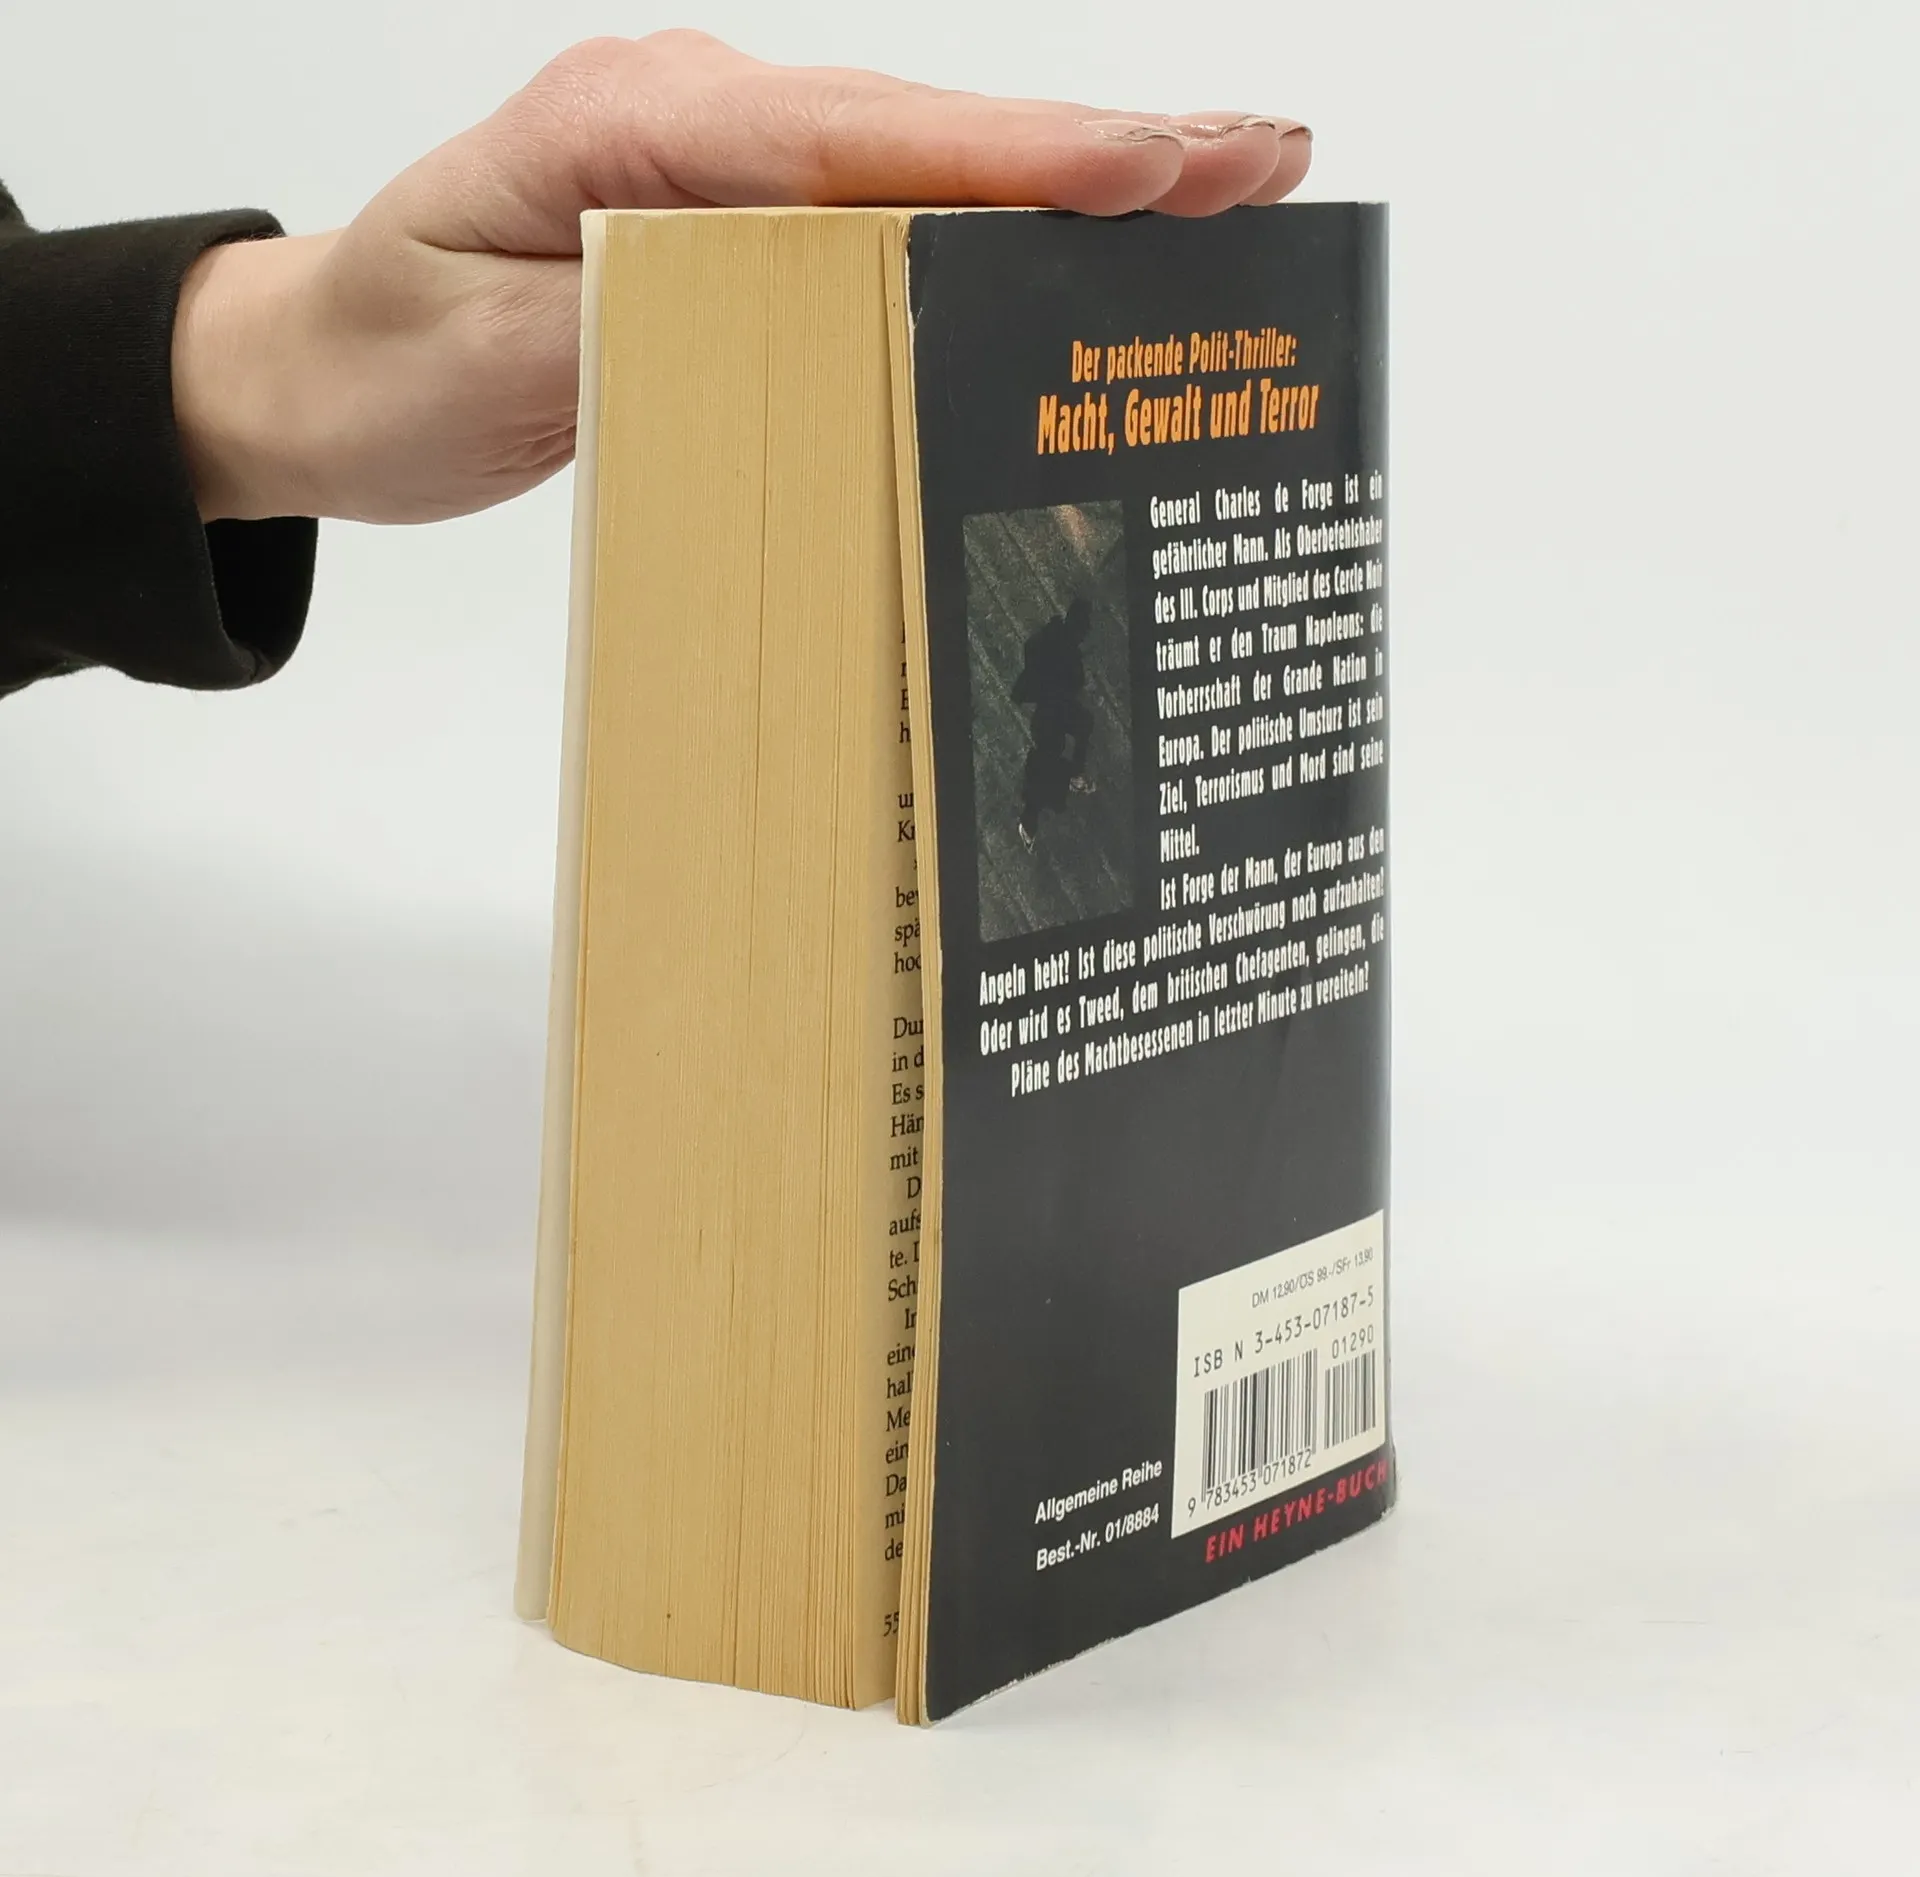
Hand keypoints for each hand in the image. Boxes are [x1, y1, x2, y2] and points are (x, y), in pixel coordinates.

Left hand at [171, 30, 1310, 524]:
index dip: (1015, 157)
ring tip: (1225, 196)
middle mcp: (702, 127)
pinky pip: (888, 229)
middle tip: (1264, 162)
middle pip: (928, 134)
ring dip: (1075, 187)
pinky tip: (1083, 258)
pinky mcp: (744, 233)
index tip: (1150, 171)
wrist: (320, 366)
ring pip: (928, 174)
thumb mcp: (494, 352)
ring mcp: (730, 176)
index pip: (857, 138)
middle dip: (1100, 152)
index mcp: (637, 127)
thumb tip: (810, 305)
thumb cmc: (387, 360)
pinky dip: (997, 238)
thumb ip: (644, 317)